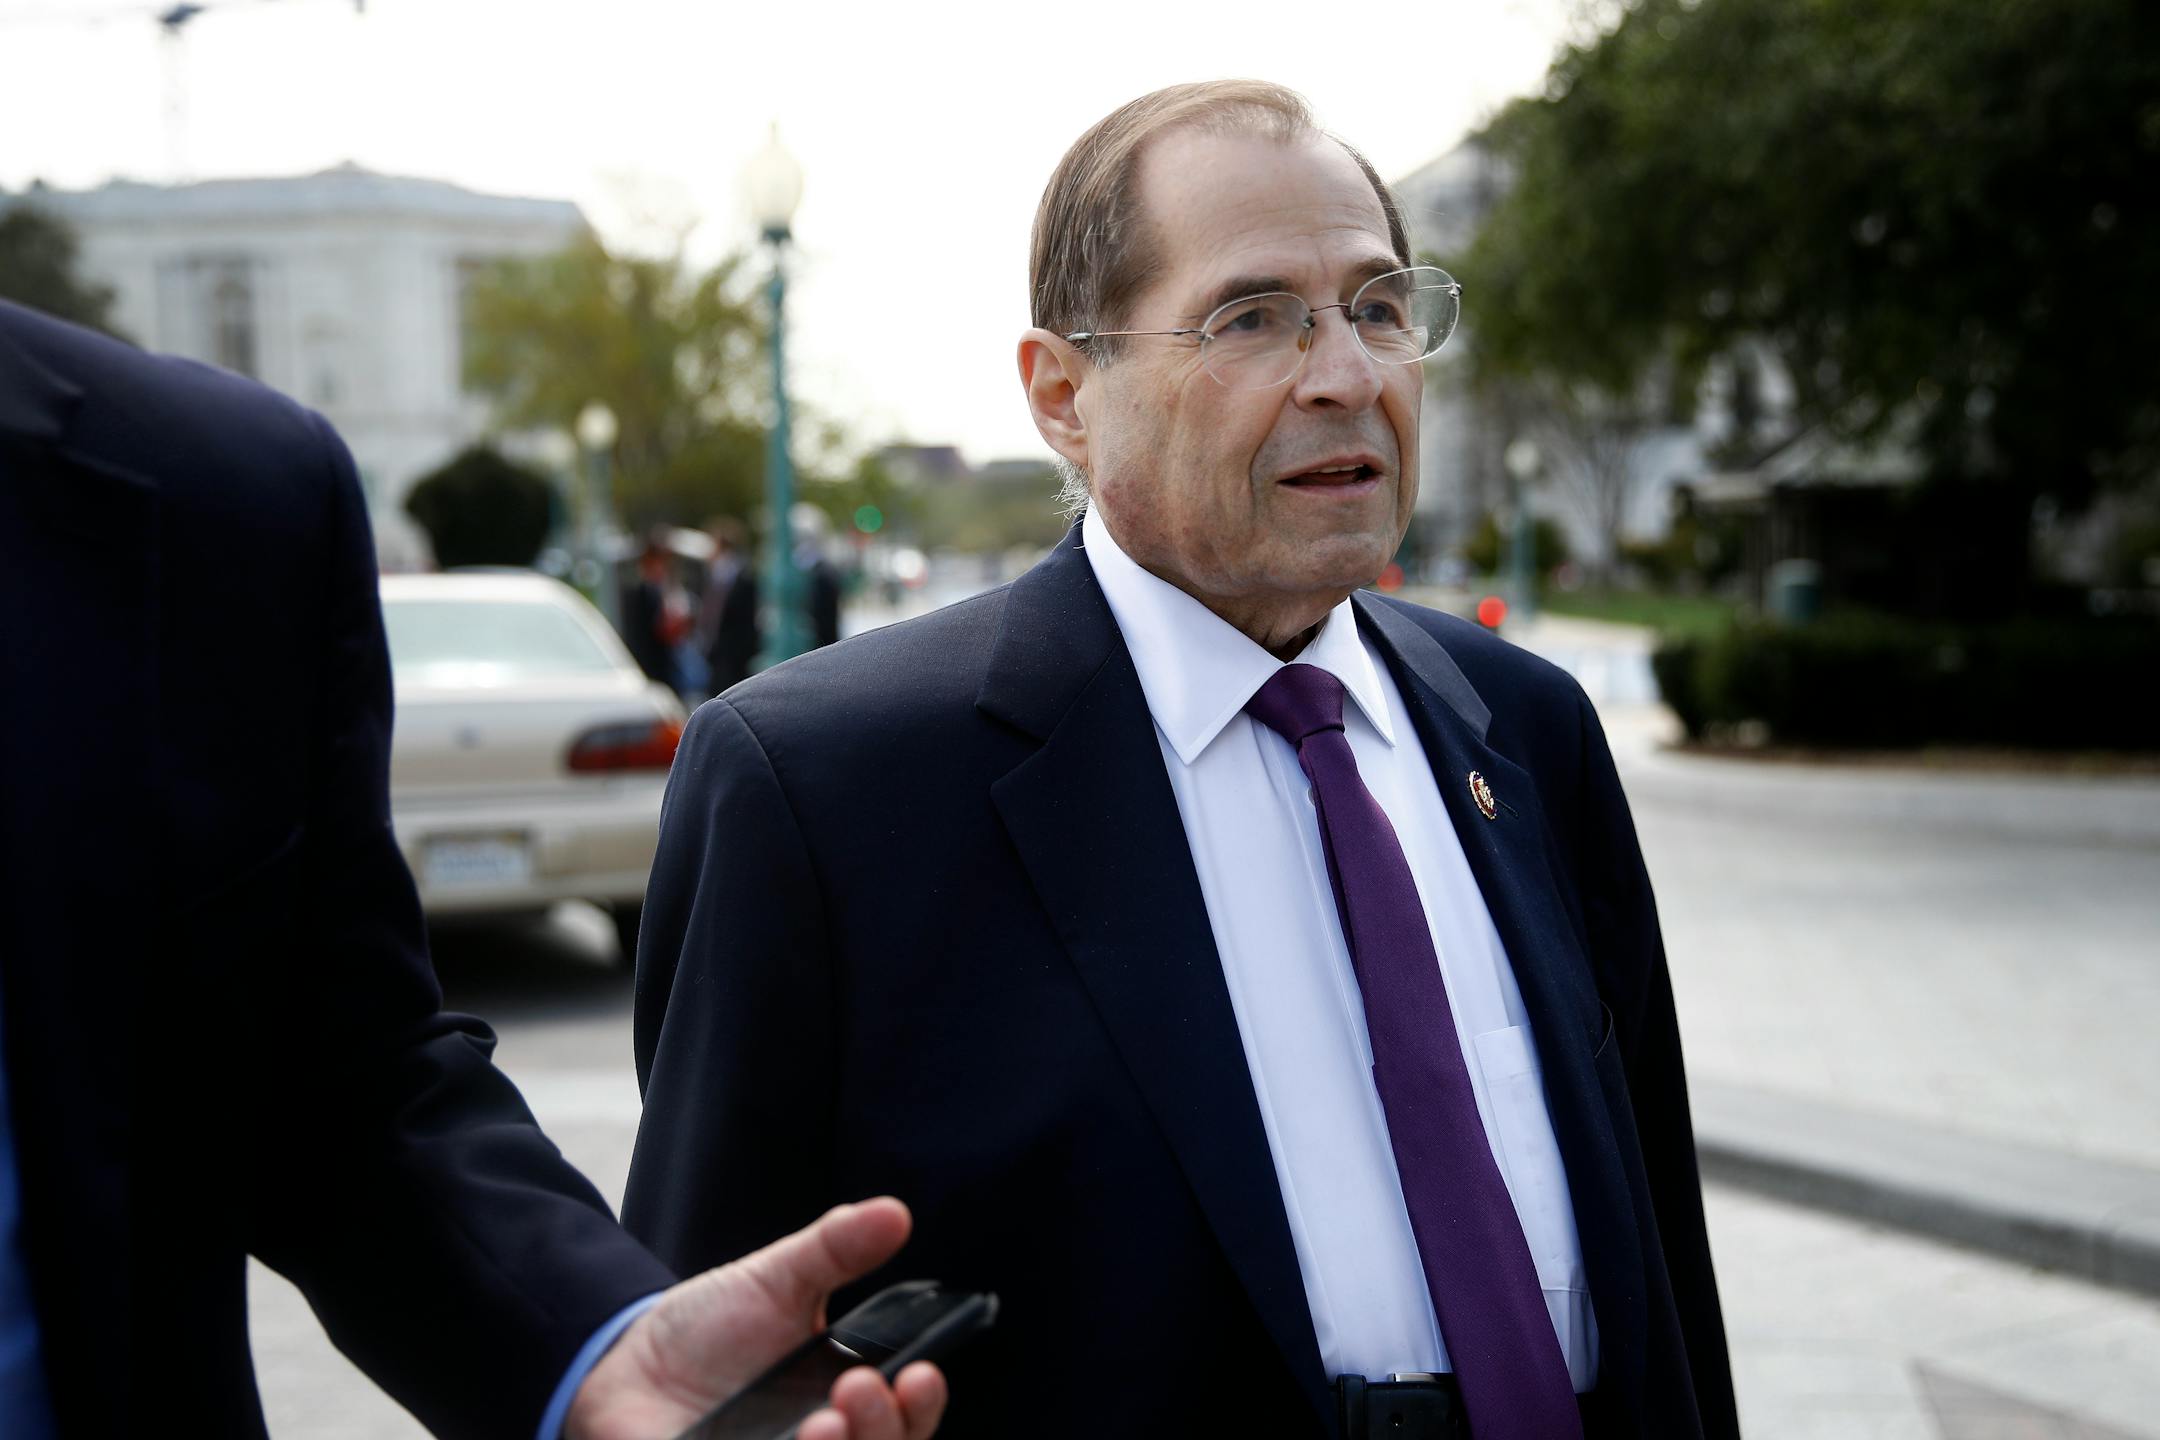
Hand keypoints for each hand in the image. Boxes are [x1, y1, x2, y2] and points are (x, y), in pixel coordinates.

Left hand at [565, 1198, 947, 1439]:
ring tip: (822, 1423)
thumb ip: (836, 1249)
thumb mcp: (776, 1279)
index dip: (921, 1406)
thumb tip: (894, 1211)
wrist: (627, 1362)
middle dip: (881, 1430)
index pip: (905, 1419)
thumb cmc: (710, 1328)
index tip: (920, 1374)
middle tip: (857, 1386)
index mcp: (844, 1401)